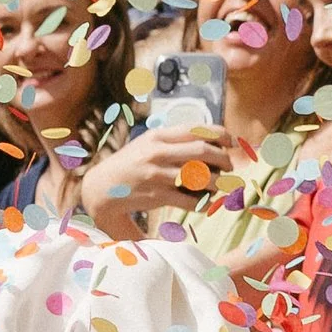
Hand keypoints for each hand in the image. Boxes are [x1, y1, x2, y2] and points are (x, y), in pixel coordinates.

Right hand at [78, 121, 235, 236]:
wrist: (100, 189)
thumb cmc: (128, 165)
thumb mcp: (147, 144)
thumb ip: (172, 141)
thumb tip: (206, 142)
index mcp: (158, 136)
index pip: (197, 128)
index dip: (220, 134)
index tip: (230, 141)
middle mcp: (158, 152)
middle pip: (203, 150)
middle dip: (223, 159)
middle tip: (229, 167)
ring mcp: (157, 175)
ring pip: (200, 176)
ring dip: (217, 182)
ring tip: (220, 186)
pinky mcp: (157, 196)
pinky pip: (190, 200)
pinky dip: (203, 202)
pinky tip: (206, 203)